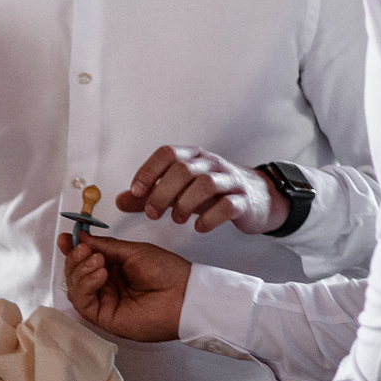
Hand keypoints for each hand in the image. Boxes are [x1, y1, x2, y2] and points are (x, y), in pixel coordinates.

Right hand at [60, 232, 189, 342]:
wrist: (184, 295)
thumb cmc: (165, 271)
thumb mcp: (132, 251)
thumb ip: (104, 246)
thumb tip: (80, 237)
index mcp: (113, 270)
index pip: (84, 261)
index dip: (72, 250)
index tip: (65, 238)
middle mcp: (106, 287)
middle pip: (75, 274)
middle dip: (74, 259)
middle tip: (83, 249)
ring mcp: (104, 303)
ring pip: (74, 288)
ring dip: (80, 271)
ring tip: (97, 261)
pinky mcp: (104, 318)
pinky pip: (83, 302)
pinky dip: (86, 285)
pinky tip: (101, 274)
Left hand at [118, 146, 281, 235]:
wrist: (259, 198)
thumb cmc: (214, 192)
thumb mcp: (181, 190)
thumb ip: (151, 194)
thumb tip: (120, 200)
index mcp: (193, 156)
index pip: (167, 153)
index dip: (149, 171)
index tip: (135, 191)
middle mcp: (211, 164)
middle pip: (183, 169)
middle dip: (163, 193)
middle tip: (153, 214)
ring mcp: (230, 181)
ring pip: (205, 184)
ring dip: (185, 204)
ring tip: (177, 220)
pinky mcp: (244, 201)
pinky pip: (227, 206)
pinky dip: (209, 218)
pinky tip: (199, 227)